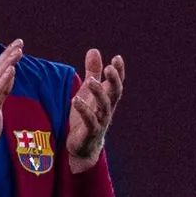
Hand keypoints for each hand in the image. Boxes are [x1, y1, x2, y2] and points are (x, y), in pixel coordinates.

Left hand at [66, 49, 125, 169]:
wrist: (83, 146)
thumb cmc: (87, 116)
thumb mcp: (88, 91)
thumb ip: (92, 71)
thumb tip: (94, 50)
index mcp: (108, 98)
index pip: (117, 83)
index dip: (119, 71)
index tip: (117, 58)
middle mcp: (107, 109)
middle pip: (115, 93)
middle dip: (114, 80)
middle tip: (109, 68)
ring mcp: (101, 121)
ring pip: (104, 106)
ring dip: (99, 93)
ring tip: (90, 80)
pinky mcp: (90, 132)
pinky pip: (90, 121)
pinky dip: (84, 110)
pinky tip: (76, 100)